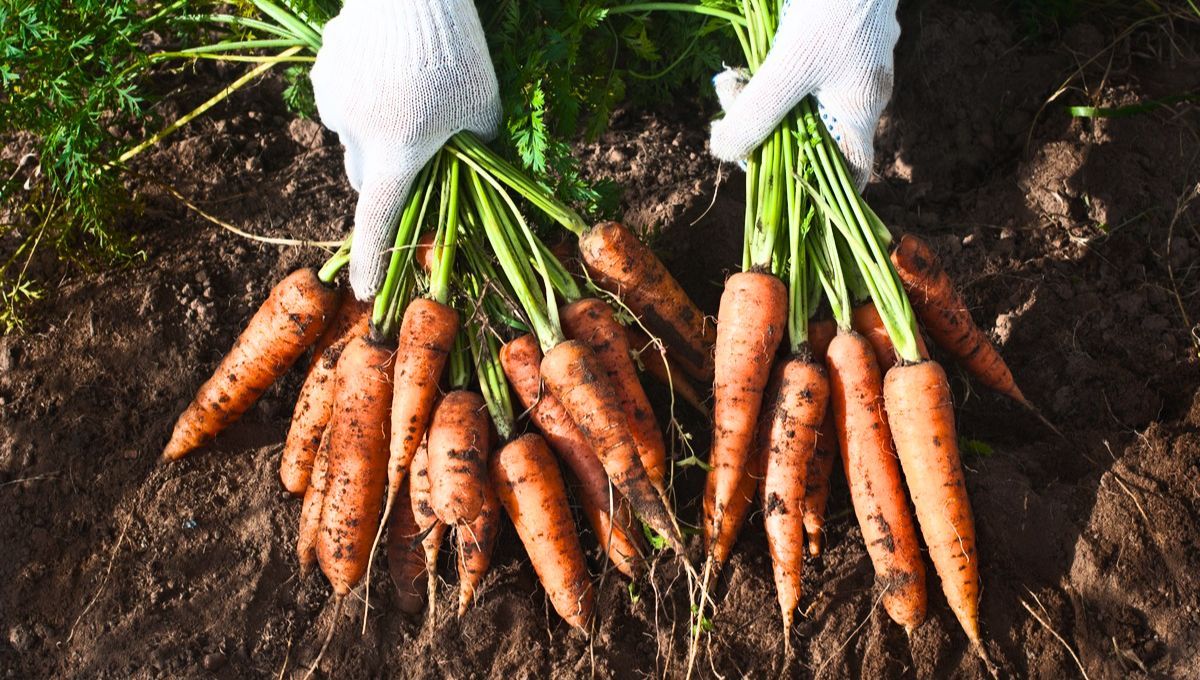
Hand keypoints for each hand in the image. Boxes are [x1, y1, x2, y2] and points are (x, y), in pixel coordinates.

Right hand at [311, 0, 499, 298]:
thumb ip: (473, 147)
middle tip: (420, 153)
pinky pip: (344, 96)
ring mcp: (334, 102)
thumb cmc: (459, 54)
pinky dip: (364, 93)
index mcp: (396, 155)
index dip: (371, 260)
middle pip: (367, 177)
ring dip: (379, 129)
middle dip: (389, 176)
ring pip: (354, 134)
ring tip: (412, 89)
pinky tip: (390, 64)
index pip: (378, 222)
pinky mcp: (324, 70)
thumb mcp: (483, 109)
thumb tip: (465, 163)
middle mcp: (356, 136)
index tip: (362, 292)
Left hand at [709, 0, 899, 188]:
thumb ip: (757, 113)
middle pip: (808, 136)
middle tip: (729, 121)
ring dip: (757, 100)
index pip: (850, 172)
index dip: (820, 195)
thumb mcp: (788, 67)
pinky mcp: (830, 39)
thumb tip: (722, 153)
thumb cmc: (833, 10)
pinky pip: (793, 73)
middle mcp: (858, 93)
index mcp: (859, 110)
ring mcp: (846, 65)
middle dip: (764, 134)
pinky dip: (765, 74)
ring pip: (795, 103)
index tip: (777, 195)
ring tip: (729, 86)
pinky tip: (740, 69)